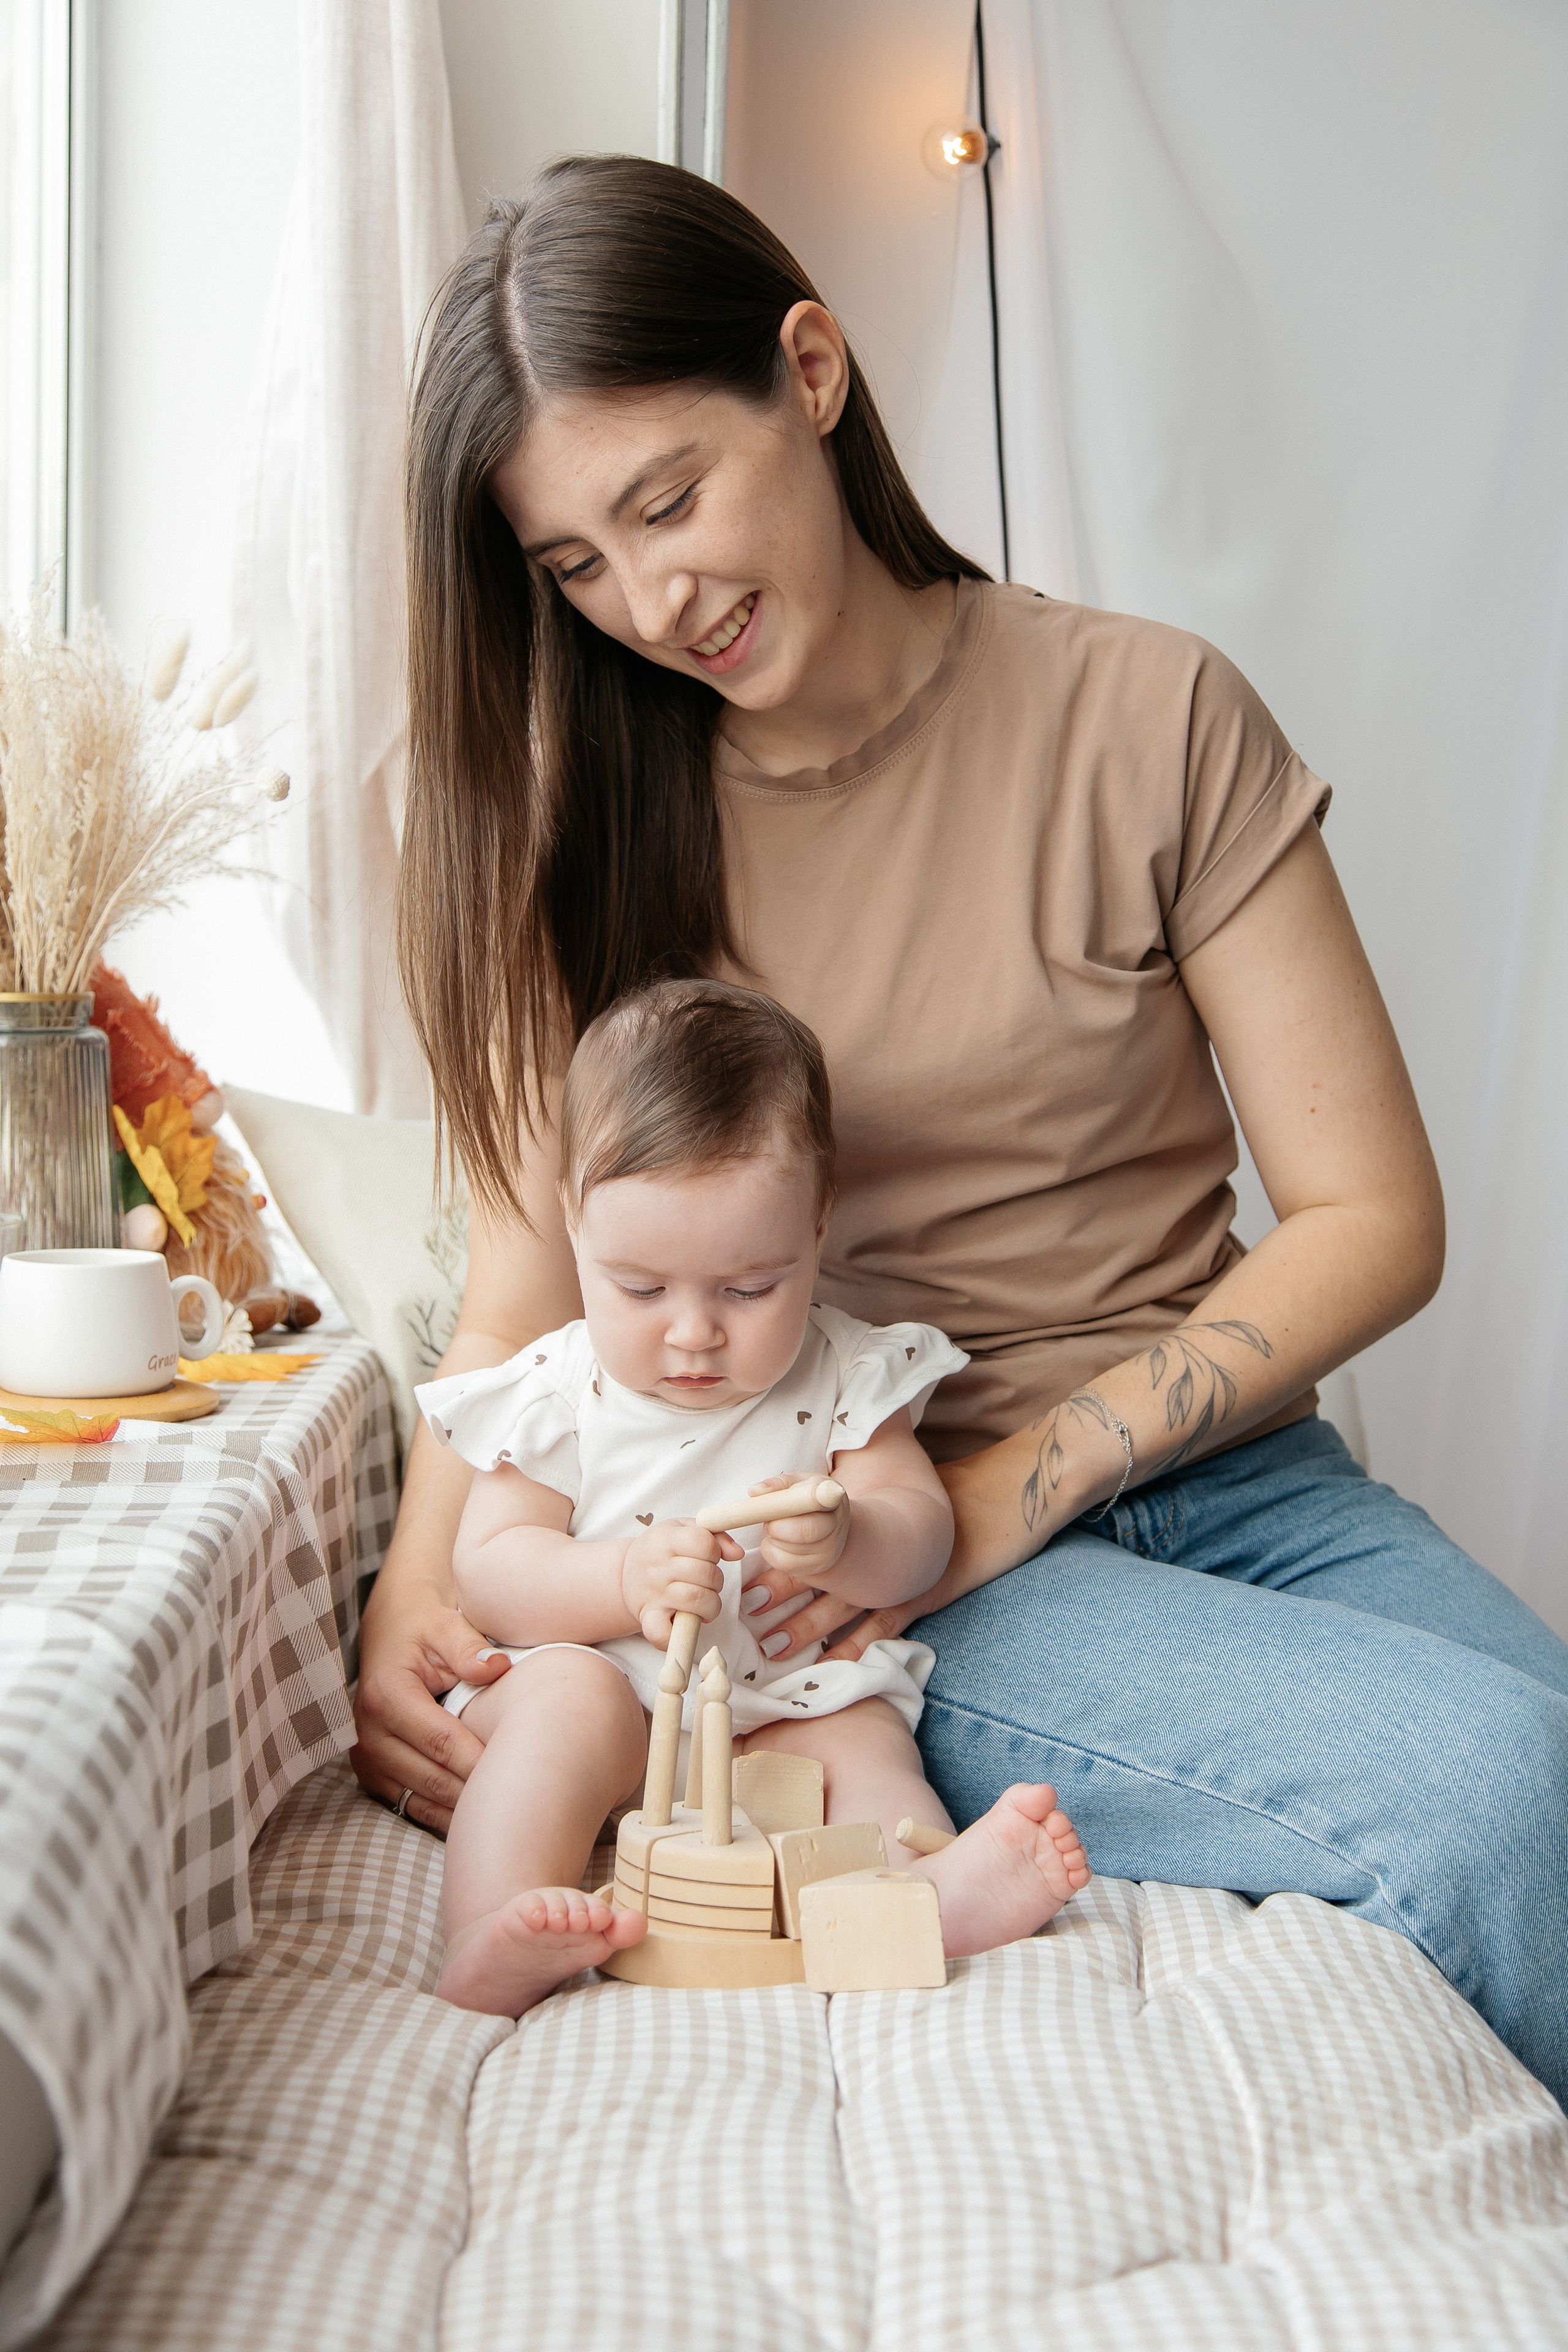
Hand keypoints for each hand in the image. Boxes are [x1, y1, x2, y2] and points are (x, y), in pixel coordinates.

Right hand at [350, 1573, 511, 1834]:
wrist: (390, 1627)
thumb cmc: (424, 1626)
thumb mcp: (446, 1626)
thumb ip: (470, 1648)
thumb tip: (498, 1667)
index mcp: (387, 1696)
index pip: (442, 1742)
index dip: (480, 1761)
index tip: (519, 1772)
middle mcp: (368, 1732)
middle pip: (432, 1779)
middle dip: (476, 1792)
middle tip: (520, 1801)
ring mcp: (366, 1758)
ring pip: (420, 1801)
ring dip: (459, 1811)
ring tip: (502, 1813)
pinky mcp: (371, 1773)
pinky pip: (409, 1805)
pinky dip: (441, 1813)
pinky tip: (474, 1813)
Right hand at [622, 1519, 740, 1647]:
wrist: (623, 1574)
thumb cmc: (660, 1550)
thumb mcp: (683, 1529)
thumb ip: (714, 1535)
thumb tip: (737, 1553)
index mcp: (666, 1540)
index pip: (703, 1542)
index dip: (714, 1551)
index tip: (709, 1556)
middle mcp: (658, 1567)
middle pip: (706, 1573)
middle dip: (716, 1580)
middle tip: (707, 1582)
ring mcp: (653, 1594)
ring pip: (696, 1601)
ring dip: (710, 1605)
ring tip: (704, 1602)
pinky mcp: (648, 1617)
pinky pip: (662, 1633)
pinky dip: (677, 1634)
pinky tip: (684, 1623)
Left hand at [750, 1471, 850, 1580]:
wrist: (830, 1528)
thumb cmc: (810, 1501)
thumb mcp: (798, 1484)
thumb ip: (778, 1484)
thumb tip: (754, 1491)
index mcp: (831, 1497)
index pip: (822, 1499)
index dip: (807, 1501)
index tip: (793, 1501)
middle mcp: (835, 1526)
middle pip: (805, 1531)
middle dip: (778, 1526)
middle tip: (769, 1520)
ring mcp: (827, 1551)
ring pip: (789, 1550)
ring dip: (772, 1538)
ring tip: (777, 1528)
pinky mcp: (814, 1567)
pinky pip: (782, 1562)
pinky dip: (771, 1551)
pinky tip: (778, 1541)